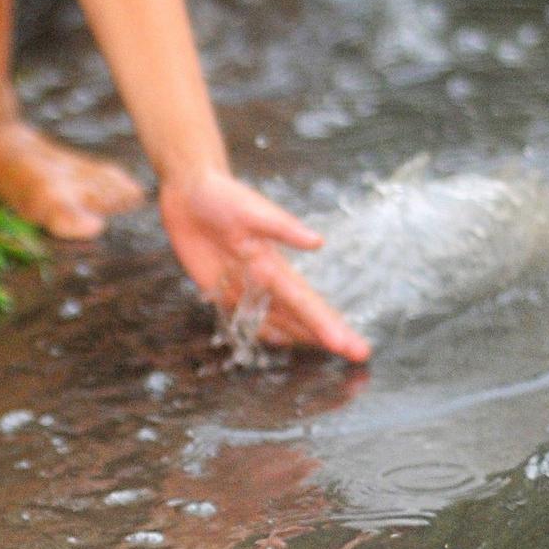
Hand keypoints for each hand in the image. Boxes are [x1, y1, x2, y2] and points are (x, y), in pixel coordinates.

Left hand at [158, 168, 370, 362]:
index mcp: (273, 264)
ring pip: (276, 319)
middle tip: (359, 355)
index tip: (351, 345)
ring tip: (328, 350)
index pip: (306, 301)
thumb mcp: (252, 210)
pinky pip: (242, 316)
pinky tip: (278, 339)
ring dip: (300, 336)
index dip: (327, 325)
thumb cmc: (223, 196)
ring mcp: (241, 286)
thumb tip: (318, 243)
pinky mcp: (217, 288)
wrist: (190, 193)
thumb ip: (282, 228)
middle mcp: (263, 279)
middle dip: (326, 335)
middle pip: (299, 315)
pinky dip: (261, 329)